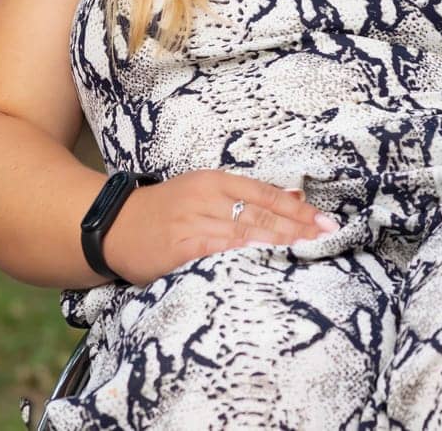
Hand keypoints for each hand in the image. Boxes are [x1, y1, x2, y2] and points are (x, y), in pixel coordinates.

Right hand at [104, 170, 340, 287]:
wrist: (114, 223)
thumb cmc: (167, 210)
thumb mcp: (207, 193)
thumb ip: (248, 197)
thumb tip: (296, 198)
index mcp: (216, 180)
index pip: (266, 194)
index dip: (298, 209)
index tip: (326, 222)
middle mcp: (207, 197)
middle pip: (261, 213)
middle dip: (297, 226)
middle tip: (327, 237)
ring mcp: (193, 222)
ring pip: (243, 232)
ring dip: (277, 242)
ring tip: (306, 251)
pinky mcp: (179, 247)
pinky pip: (216, 252)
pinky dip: (242, 256)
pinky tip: (263, 261)